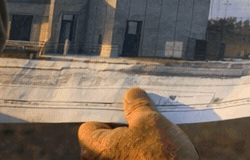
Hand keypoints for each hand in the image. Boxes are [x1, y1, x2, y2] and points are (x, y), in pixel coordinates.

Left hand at [78, 87, 198, 159]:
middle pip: (106, 141)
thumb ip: (137, 106)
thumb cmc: (161, 158)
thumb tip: (131, 96)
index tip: (124, 109)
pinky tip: (160, 150)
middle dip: (123, 128)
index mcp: (95, 150)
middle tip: (142, 117)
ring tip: (156, 134)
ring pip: (121, 153)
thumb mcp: (150, 122)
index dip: (107, 115)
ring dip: (135, 143)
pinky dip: (142, 156)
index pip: (88, 128)